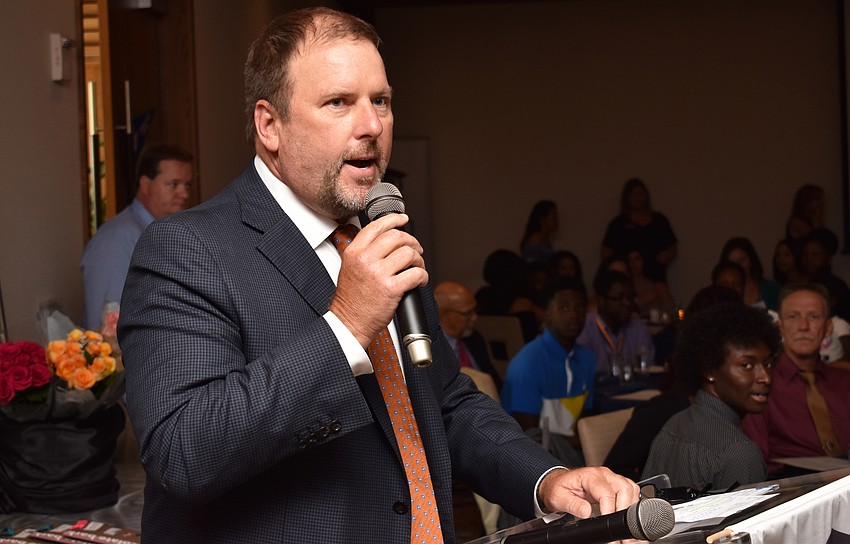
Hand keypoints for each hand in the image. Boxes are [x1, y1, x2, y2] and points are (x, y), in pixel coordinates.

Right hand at [330, 213, 427, 347]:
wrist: (350, 322)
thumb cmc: (351, 299)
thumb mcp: (350, 267)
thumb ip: (364, 252)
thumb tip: (386, 241)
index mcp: (354, 252)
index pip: (377, 226)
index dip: (394, 219)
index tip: (404, 220)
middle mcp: (366, 259)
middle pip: (397, 237)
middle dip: (411, 241)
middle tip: (416, 249)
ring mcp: (378, 273)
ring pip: (409, 253)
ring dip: (419, 259)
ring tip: (418, 267)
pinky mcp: (391, 288)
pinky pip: (416, 274)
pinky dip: (423, 276)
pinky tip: (420, 280)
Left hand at [538, 467, 638, 518]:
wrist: (557, 483)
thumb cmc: (558, 488)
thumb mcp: (559, 498)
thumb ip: (572, 504)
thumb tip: (586, 512)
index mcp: (590, 476)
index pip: (607, 493)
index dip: (609, 510)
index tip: (607, 523)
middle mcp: (603, 475)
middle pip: (624, 488)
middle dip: (624, 509)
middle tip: (617, 526)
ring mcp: (610, 478)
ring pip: (630, 488)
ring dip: (629, 506)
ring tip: (621, 522)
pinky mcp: (614, 484)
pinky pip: (630, 490)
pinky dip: (631, 502)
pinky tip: (624, 514)